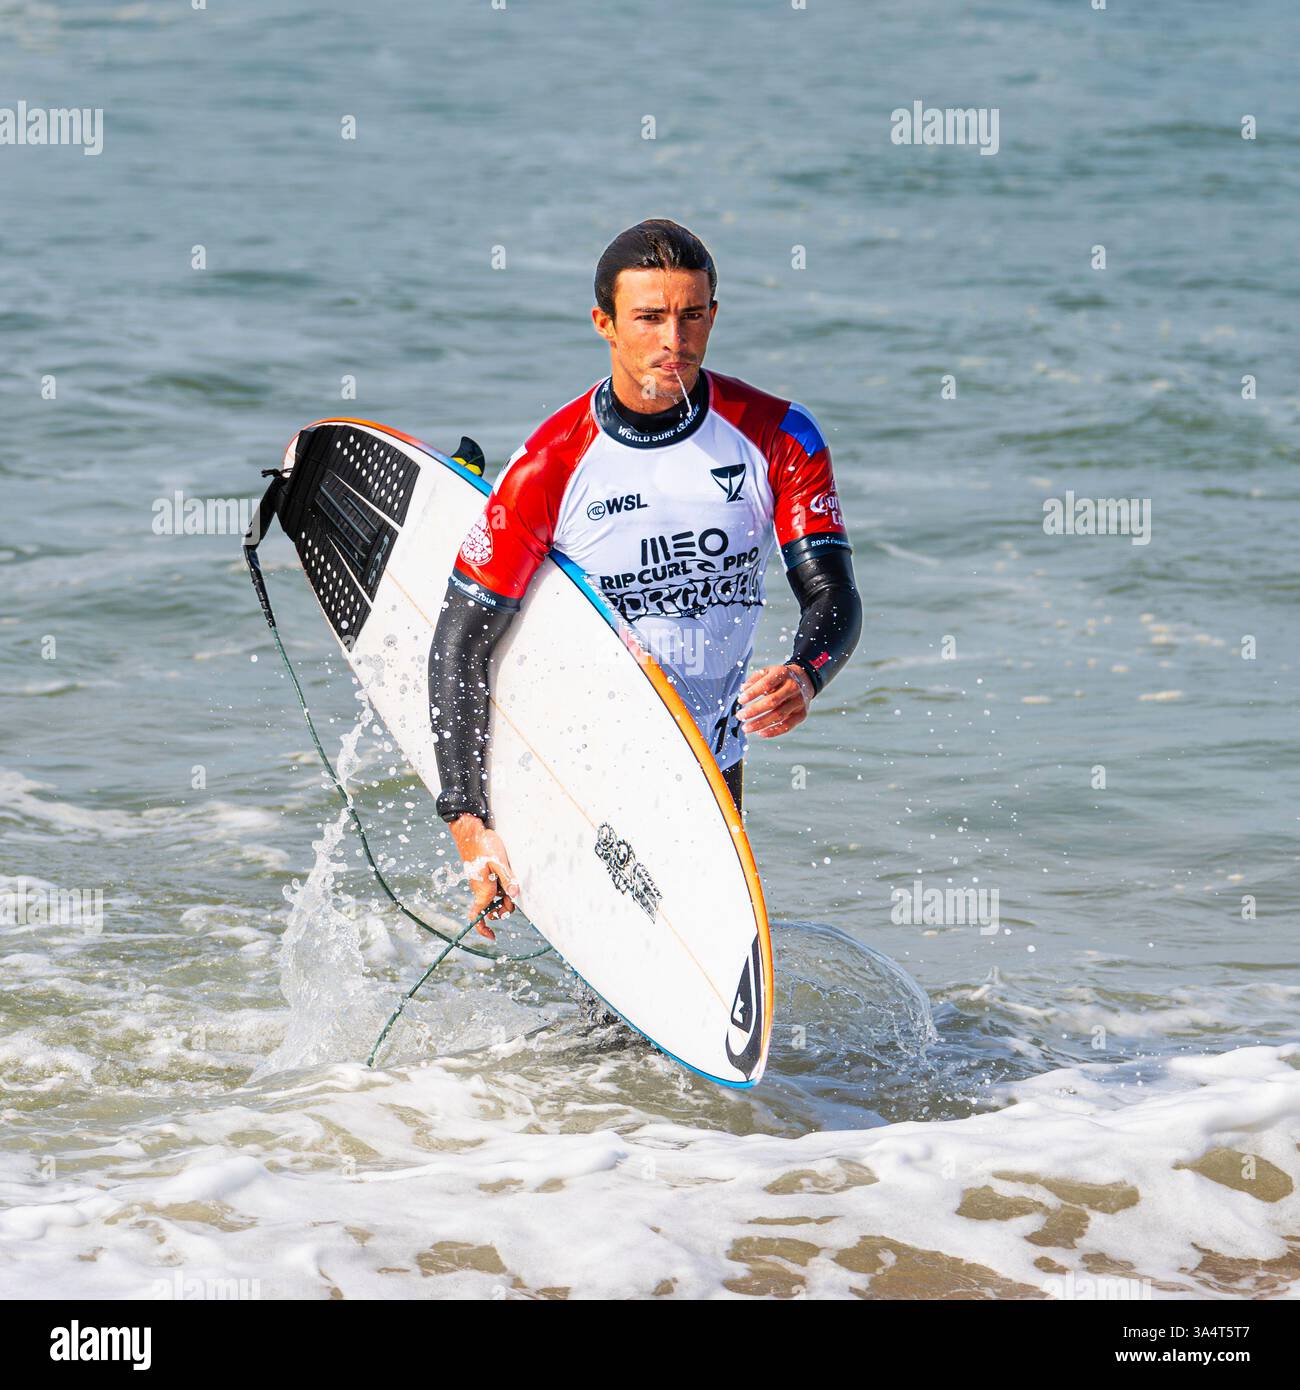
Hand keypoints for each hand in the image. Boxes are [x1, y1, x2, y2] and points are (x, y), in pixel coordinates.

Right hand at [446, 815, 520, 939]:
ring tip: (511, 880)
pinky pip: (494, 887)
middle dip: (504, 907)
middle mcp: (480, 889)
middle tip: (514, 894)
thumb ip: (508, 879)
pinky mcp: (483, 875)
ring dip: (504, 895)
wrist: (470, 832)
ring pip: (495, 897)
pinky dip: (502, 886)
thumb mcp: (499, 862)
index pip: (477, 917)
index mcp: (482, 891)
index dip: (483, 929)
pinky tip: (506, 872)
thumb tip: (515, 895)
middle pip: (493, 909)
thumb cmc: (484, 846)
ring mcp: (481, 882)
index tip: (493, 937)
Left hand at [736, 663, 813, 738]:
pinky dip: (773, 731)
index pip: (766, 684)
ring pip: (778, 715)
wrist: (804, 680)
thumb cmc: (780, 678)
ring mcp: (799, 701)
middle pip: (772, 701)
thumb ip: (754, 679)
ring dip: (760, 723)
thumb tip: (743, 689)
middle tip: (740, 716)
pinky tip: (760, 733)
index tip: (740, 700)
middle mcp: (793, 687)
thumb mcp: (768, 672)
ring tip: (746, 728)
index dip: (752, 693)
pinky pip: (787, 725)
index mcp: (783, 673)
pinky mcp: (801, 714)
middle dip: (753, 710)